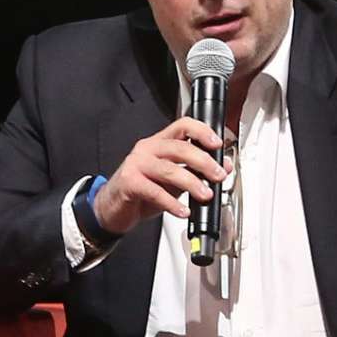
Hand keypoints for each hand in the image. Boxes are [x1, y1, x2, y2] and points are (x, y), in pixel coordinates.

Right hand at [93, 118, 225, 237]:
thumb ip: (196, 172)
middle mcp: (147, 149)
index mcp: (159, 143)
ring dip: (192, 183)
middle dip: (203, 162)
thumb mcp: (173, 181)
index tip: (217, 144)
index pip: (182, 126)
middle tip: (217, 175)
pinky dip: (172, 203)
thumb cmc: (142, 191)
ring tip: (205, 195)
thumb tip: (223, 167)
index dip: (202, 132)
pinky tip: (183, 211)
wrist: (113, 208)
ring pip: (169, 169)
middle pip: (180, 148)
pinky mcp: (129, 182)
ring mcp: (136, 164)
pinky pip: (155, 191)